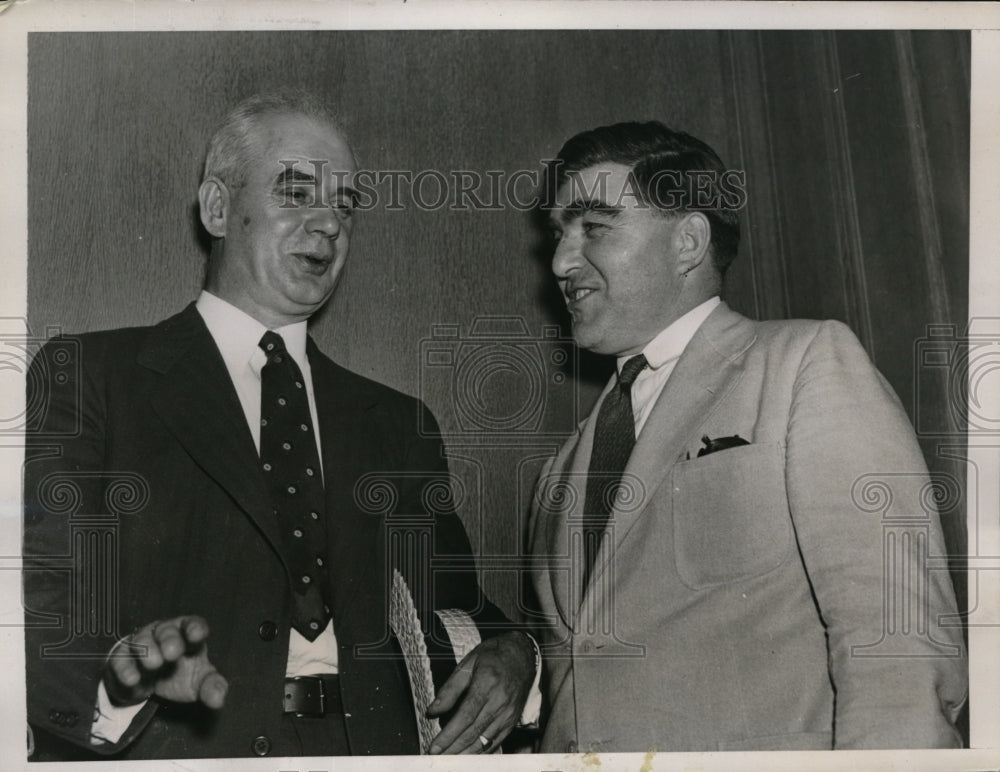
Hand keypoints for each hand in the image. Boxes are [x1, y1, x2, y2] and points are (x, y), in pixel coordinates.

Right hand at [103, 615, 227, 708]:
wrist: (145, 685)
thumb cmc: (179, 676)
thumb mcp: (198, 682)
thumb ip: (212, 687)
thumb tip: (218, 699)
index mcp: (187, 636)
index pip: (192, 624)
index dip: (195, 627)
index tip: (197, 635)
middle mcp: (163, 634)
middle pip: (167, 630)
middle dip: (170, 639)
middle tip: (173, 652)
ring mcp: (140, 644)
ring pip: (142, 640)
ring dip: (147, 650)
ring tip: (154, 664)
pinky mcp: (120, 659)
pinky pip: (120, 660)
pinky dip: (125, 669)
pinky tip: (132, 679)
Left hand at [427, 631, 535, 753]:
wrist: (523, 654)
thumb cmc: (493, 655)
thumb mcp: (468, 663)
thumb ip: (450, 688)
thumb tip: (433, 710)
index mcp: (487, 683)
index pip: (465, 716)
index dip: (449, 735)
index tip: (434, 747)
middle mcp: (500, 701)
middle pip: (473, 732)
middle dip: (453, 748)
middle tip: (436, 758)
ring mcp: (508, 713)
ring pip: (484, 741)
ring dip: (465, 754)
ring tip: (448, 760)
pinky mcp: (512, 721)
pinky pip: (495, 741)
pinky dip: (480, 752)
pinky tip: (467, 756)